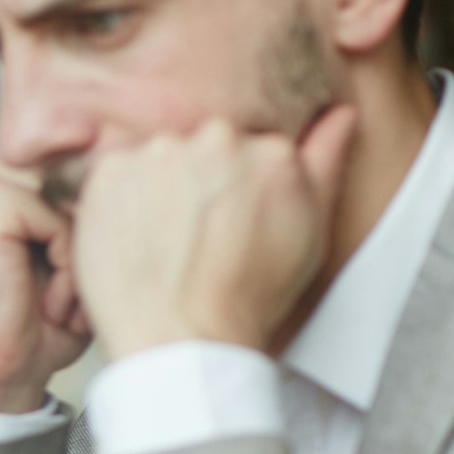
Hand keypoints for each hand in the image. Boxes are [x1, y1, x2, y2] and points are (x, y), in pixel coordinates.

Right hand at [0, 150, 93, 413]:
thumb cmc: (44, 323)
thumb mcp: (83, 251)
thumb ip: (100, 202)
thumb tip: (139, 167)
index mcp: (14, 166)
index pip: (97, 168)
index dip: (110, 228)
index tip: (75, 283)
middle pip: (92, 181)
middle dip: (99, 243)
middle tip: (63, 300)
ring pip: (81, 199)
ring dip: (85, 258)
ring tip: (56, 302)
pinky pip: (58, 220)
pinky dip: (67, 268)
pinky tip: (45, 302)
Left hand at [71, 106, 358, 361]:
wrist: (183, 337)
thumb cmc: (248, 295)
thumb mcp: (308, 232)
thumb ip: (323, 164)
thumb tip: (342, 116)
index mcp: (271, 150)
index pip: (245, 148)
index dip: (232, 189)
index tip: (225, 224)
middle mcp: (217, 140)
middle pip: (202, 147)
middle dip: (197, 182)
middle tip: (192, 236)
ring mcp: (160, 154)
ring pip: (158, 156)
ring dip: (156, 186)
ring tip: (162, 240)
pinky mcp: (111, 172)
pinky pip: (113, 169)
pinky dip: (118, 197)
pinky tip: (133, 236)